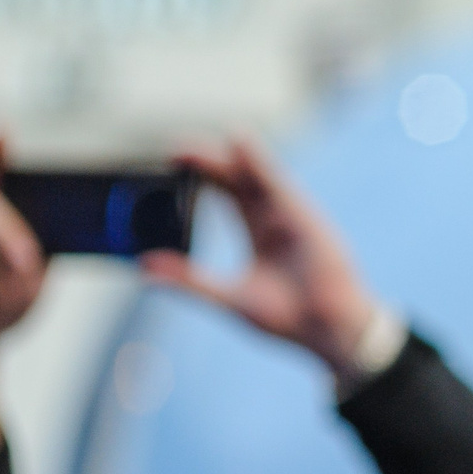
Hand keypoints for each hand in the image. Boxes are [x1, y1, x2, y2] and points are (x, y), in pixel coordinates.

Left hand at [140, 137, 377, 378]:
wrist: (327, 331)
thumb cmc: (288, 317)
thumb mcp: (230, 298)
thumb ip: (191, 281)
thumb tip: (146, 270)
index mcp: (256, 231)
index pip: (222, 190)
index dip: (198, 174)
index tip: (170, 161)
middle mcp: (272, 217)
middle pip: (235, 176)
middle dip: (206, 160)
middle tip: (174, 148)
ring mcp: (288, 215)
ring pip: (255, 174)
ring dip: (228, 155)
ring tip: (199, 142)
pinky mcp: (302, 218)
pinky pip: (277, 184)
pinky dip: (258, 163)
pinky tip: (241, 143)